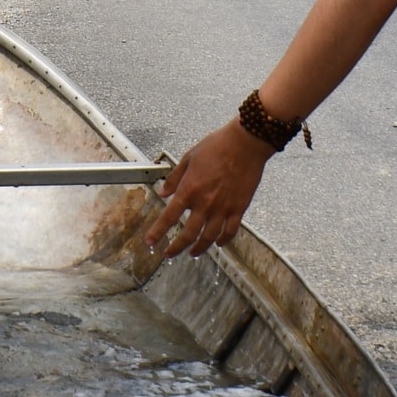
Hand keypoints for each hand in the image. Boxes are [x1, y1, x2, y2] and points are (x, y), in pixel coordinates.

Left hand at [144, 121, 272, 257]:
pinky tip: (218, 243)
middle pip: (188, 234)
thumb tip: (163, 192)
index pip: (169, 217)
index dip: (158, 232)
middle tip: (169, 254)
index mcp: (190, 189)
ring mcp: (223, 208)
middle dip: (176, 248)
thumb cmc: (217, 145)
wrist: (245, 143)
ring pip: (209, 238)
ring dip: (199, 249)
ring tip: (193, 253)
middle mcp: (205, 203)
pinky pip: (230, 231)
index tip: (151, 241)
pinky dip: (223, 241)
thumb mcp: (189, 157)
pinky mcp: (239, 208)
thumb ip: (175, 178)